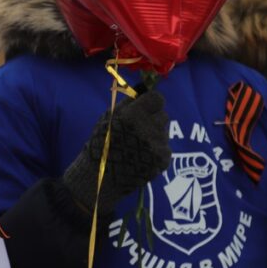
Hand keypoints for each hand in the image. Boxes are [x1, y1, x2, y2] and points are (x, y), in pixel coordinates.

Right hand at [63, 90, 170, 214]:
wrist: (101, 177)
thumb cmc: (101, 144)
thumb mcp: (108, 118)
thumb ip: (127, 103)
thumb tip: (142, 90)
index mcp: (134, 116)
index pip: (157, 99)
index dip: (151, 102)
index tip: (146, 106)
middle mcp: (149, 129)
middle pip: (163, 115)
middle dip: (153, 118)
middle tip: (140, 128)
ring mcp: (158, 146)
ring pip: (164, 131)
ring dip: (155, 134)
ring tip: (138, 145)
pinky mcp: (163, 160)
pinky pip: (165, 147)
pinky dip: (156, 149)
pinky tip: (142, 155)